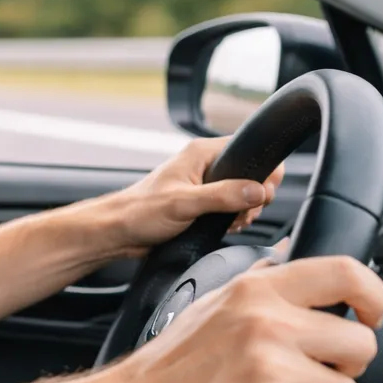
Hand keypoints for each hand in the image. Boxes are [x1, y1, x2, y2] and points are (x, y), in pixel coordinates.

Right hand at [99, 256, 382, 382]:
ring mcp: (270, 370)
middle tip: (311, 376)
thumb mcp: (209, 303)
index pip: (347, 274)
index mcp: (256, 291)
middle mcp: (267, 324)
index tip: (369, 317)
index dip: (374, 298)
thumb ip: (257, 281)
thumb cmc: (168, 367)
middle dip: (343, 368)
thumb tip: (289, 255)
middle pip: (361, 344)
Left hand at [106, 137, 282, 255]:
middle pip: (250, 174)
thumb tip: (257, 191)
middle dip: (253, 197)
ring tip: (230, 222)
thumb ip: (222, 196)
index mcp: (201, 153)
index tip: (262, 194)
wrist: (119, 232)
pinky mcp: (202, 202)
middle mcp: (205, 165)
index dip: (262, 171)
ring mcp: (204, 184)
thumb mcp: (184, 203)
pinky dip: (233, 218)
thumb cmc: (140, 212)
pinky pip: (230, 206)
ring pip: (242, 193)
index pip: (248, 149)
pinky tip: (223, 227)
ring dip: (243, 211)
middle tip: (242, 214)